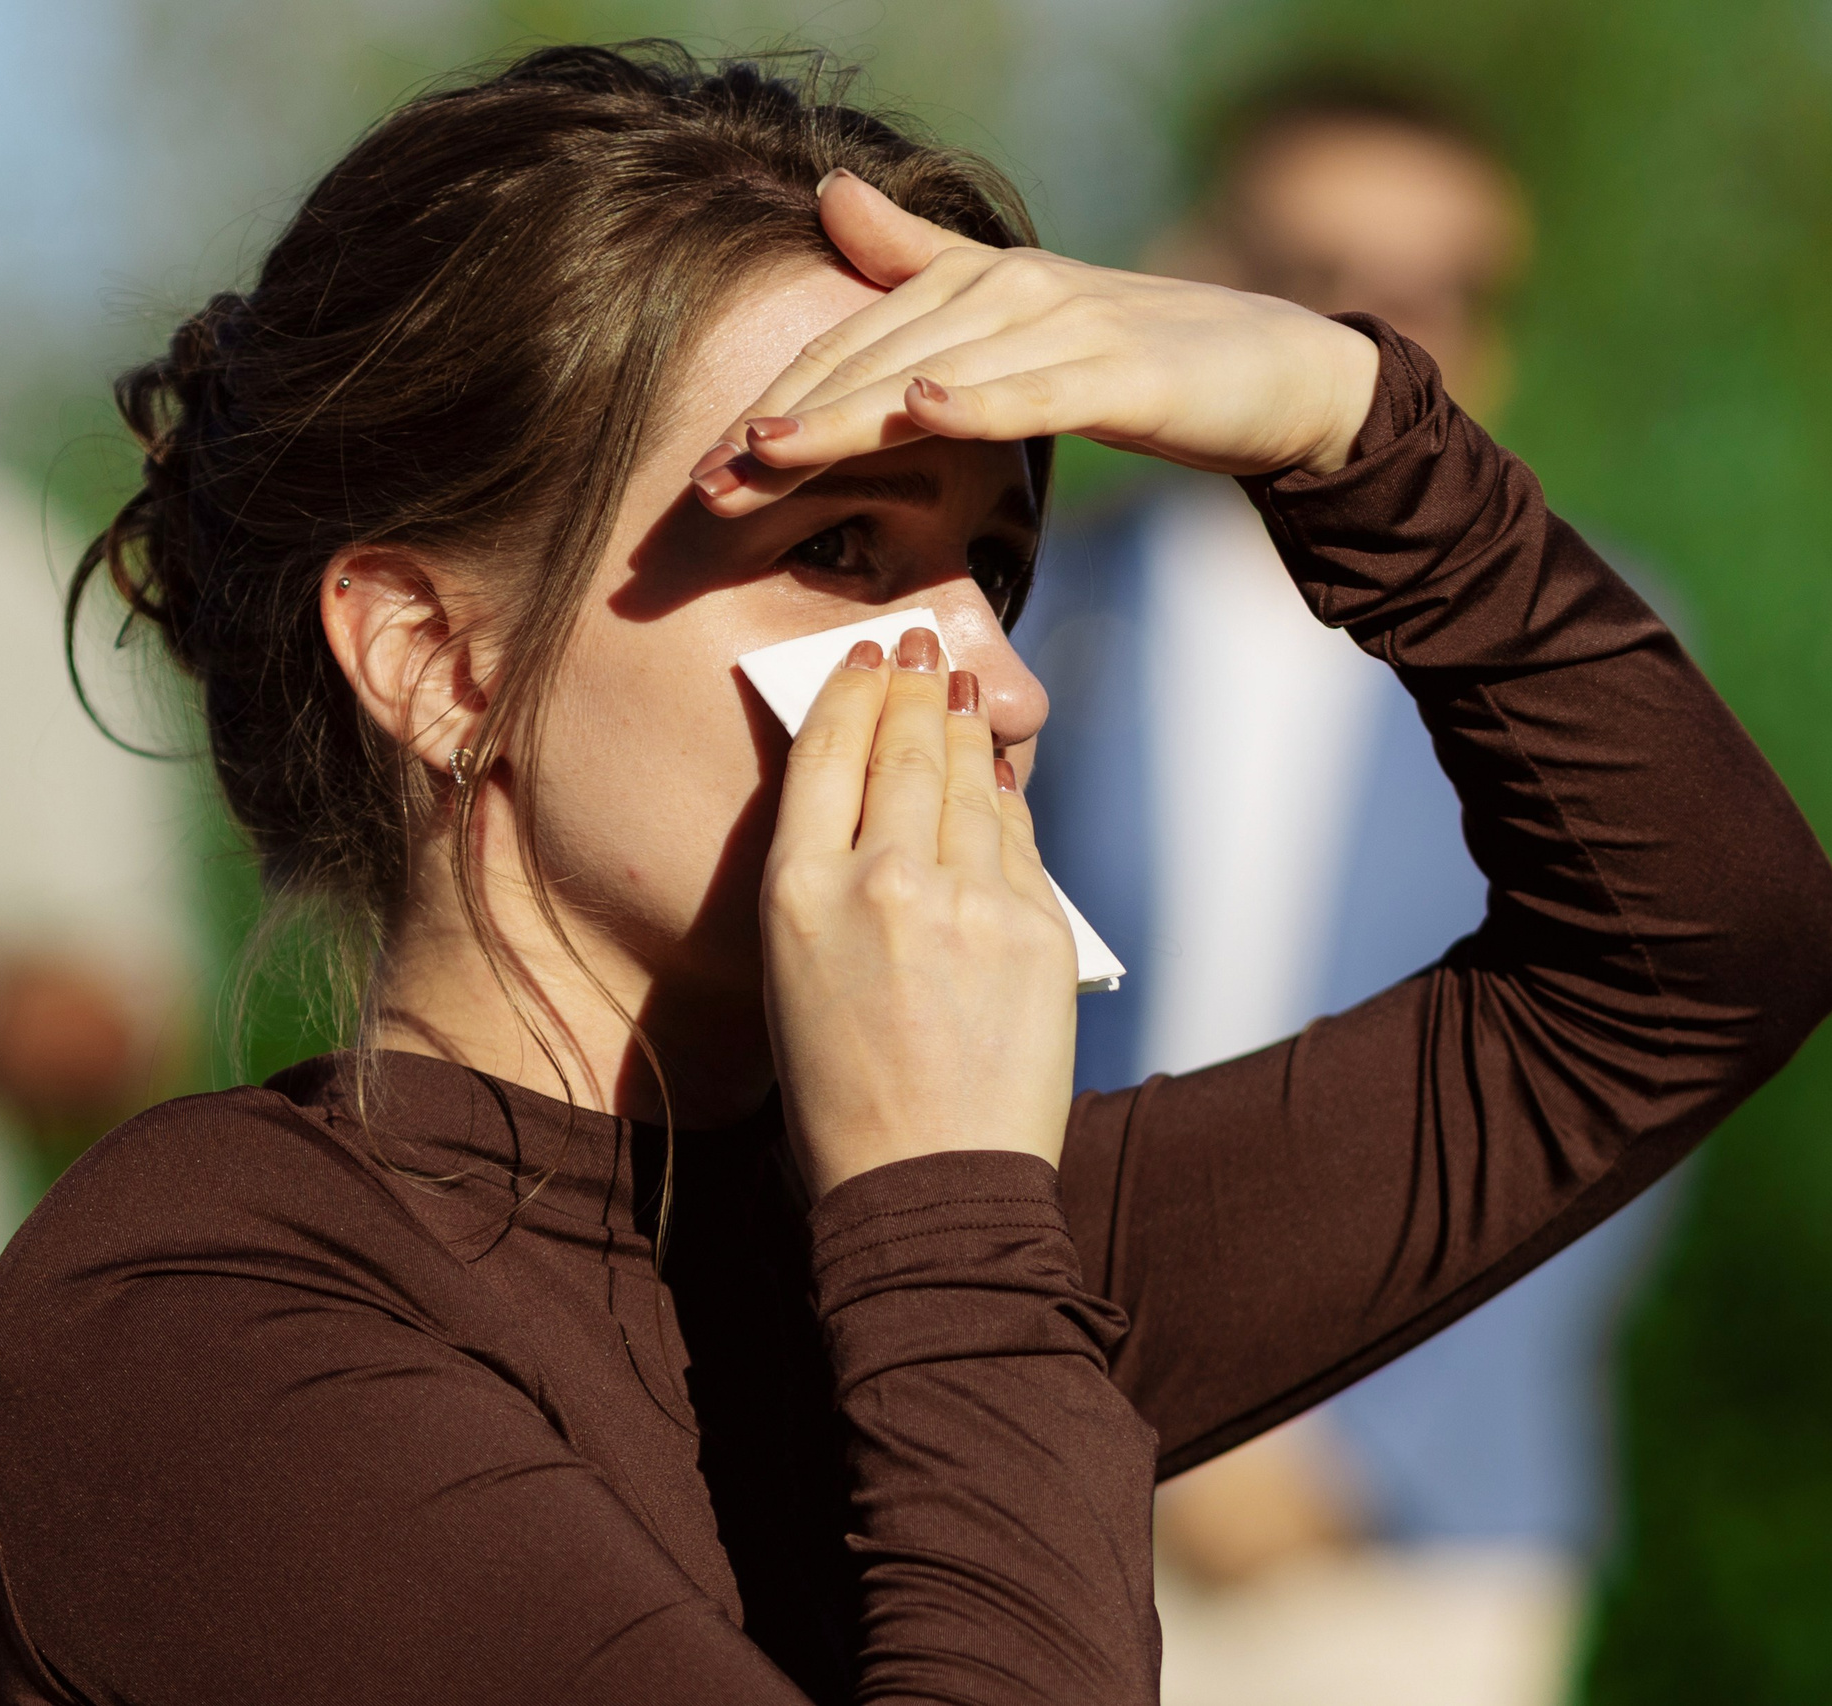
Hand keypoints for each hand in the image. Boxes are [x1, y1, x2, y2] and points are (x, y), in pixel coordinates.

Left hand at [692, 171, 1381, 513]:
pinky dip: (980, 400)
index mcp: (975, 285)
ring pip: (936, 374)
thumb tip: (830, 194)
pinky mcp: (1127, 369)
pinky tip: (924, 410)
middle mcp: (1010, 292)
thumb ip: (923, 261)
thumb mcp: (1020, 316)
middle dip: (786, 422)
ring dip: (849, 417)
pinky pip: (1039, 389)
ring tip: (771, 455)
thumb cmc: (1140, 355)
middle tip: (709, 480)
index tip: (707, 460)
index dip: (777, 398)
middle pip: (873, 360)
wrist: (1274, 370)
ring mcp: (1069, 325)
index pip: (852, 344)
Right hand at [760, 626, 1076, 1197]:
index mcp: (797, 894)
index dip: (851, 690)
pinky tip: (994, 774)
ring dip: (962, 727)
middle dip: (914, 685)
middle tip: (921, 643)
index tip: (866, 657)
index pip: (828, 751)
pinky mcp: (1035, 929)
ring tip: (955, 691)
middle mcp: (881, 880)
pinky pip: (1018, 841)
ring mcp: (967, 901)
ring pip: (968, 782)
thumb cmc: (843, 1092)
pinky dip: (1003, 801)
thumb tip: (881, 797)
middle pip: (904, 747)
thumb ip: (829, 877)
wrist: (930, 1184)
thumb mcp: (795, 973)